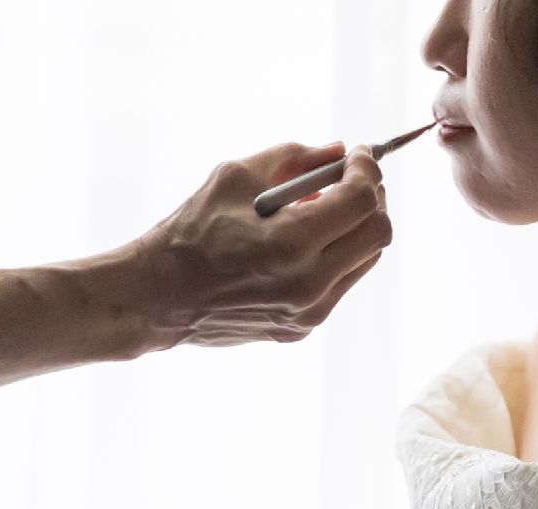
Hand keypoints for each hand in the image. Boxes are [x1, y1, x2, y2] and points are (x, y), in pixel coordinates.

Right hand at [134, 141, 391, 347]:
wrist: (159, 299)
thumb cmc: (190, 234)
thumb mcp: (236, 177)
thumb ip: (293, 158)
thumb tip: (336, 151)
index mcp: (291, 244)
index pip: (364, 202)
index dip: (367, 170)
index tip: (356, 155)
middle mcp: (307, 285)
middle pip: (378, 234)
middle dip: (371, 198)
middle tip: (349, 180)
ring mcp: (306, 314)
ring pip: (364, 262)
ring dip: (354, 229)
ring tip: (319, 211)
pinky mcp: (300, 329)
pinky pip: (339, 285)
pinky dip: (334, 257)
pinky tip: (303, 244)